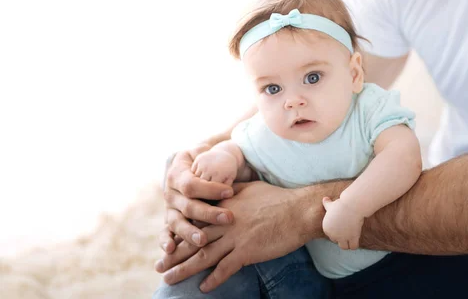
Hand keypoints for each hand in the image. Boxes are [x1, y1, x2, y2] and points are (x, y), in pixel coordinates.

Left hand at [157, 181, 320, 291]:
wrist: (299, 210)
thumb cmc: (278, 198)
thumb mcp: (250, 188)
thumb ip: (233, 192)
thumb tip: (223, 192)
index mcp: (224, 206)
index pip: (196, 221)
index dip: (180, 233)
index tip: (168, 242)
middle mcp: (225, 222)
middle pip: (193, 240)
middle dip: (174, 254)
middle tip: (159, 265)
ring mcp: (235, 237)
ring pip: (203, 256)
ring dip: (184, 269)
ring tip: (169, 279)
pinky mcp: (247, 250)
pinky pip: (225, 268)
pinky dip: (214, 279)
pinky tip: (203, 288)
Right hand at [159, 141, 235, 253]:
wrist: (192, 168)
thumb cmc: (205, 159)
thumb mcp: (205, 149)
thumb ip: (213, 147)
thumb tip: (224, 142)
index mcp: (177, 172)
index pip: (192, 184)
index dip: (210, 189)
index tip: (230, 192)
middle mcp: (170, 191)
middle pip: (187, 205)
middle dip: (208, 213)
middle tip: (228, 218)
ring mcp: (169, 208)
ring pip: (176, 222)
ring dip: (189, 232)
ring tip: (203, 240)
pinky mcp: (170, 220)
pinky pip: (164, 232)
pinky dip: (165, 241)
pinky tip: (170, 250)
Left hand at [322, 197, 363, 249]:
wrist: (351, 206)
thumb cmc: (341, 204)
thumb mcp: (331, 204)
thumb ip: (327, 204)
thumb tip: (325, 198)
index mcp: (326, 228)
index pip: (331, 235)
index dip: (337, 231)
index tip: (342, 225)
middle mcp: (333, 235)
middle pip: (337, 241)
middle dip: (341, 237)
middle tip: (347, 229)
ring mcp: (342, 237)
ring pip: (344, 247)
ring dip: (347, 243)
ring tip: (351, 237)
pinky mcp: (352, 238)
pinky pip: (353, 247)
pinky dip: (354, 245)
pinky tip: (356, 238)